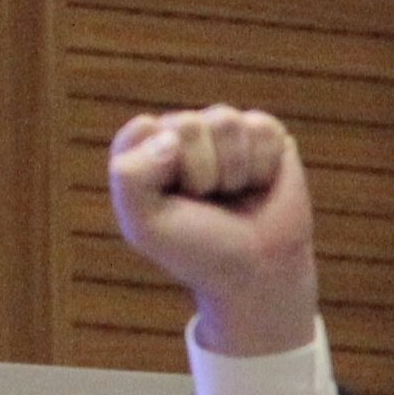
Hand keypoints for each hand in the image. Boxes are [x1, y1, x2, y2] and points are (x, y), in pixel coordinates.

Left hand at [109, 104, 318, 356]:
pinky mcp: (264, 134)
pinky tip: (259, 184)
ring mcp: (224, 131)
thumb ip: (129, 176)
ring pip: (227, 122)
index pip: (145, 129)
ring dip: (234, 170)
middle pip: (189, 124)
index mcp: (146, 148)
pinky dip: (264, 165)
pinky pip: (262, 129)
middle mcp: (183, 132)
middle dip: (203, 171)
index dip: (161, 169)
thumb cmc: (198, 249)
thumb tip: (171, 137)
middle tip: (208, 201)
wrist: (258, 272)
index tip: (171, 203)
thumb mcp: (144, 225)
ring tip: (234, 193)